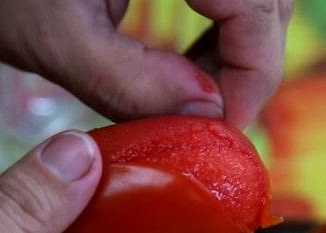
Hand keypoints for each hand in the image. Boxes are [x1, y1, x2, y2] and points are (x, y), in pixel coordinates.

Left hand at [0, 0, 291, 128]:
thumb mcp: (56, 38)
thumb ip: (131, 82)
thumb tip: (207, 116)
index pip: (256, 4)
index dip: (253, 71)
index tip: (223, 128)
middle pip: (269, 0)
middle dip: (252, 64)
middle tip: (214, 118)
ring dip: (240, 51)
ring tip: (198, 97)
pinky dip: (223, 33)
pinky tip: (190, 67)